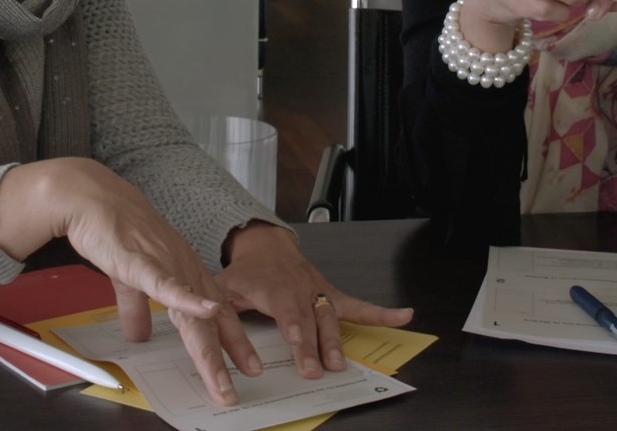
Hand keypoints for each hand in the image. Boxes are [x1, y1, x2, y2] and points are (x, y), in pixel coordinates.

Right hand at [0, 158, 248, 404]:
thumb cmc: (112, 232)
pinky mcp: (143, 262)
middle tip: (246, 380)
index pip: (214, 313)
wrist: (91, 200)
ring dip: (211, 348)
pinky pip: (168, 285)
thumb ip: (137, 308)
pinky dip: (189, 300)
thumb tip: (138, 335)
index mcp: (183, 273)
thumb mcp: (129, 279)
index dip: (232, 339)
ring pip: (193, 314)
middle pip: (211, 320)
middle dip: (230, 353)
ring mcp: (167, 265)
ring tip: (224, 378)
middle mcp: (184, 270)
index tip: (246, 365)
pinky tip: (207, 312)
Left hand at [215, 222, 412, 378]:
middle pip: (312, 320)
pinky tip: (403, 316)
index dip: (296, 331)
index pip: (287, 312)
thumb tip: (213, 332)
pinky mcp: (330, 293)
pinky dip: (380, 312)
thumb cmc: (245, 272)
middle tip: (321, 370)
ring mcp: (317, 290)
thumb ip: (219, 310)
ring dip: (337, 339)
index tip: (301, 349)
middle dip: (317, 345)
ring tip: (341, 363)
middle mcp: (299, 289)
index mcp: (274, 288)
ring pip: (332, 315)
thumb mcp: (224, 287)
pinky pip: (357, 304)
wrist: (266, 245)